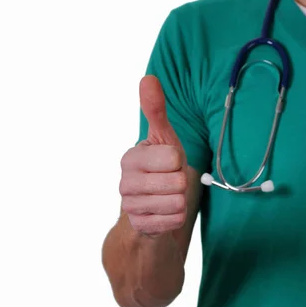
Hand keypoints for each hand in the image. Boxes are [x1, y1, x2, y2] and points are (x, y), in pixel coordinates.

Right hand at [119, 76, 187, 235]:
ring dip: (179, 201)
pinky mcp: (140, 227)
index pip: (173, 158)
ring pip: (177, 203)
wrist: (149, 210)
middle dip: (181, 183)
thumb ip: (155, 110)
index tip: (168, 164)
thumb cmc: (160, 169)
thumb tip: (148, 78)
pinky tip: (163, 214)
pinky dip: (175, 218)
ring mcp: (130, 207)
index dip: (179, 162)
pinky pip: (174, 221)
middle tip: (169, 183)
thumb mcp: (163, 139)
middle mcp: (125, 182)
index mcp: (130, 158)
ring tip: (166, 197)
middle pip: (177, 182)